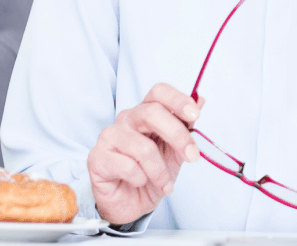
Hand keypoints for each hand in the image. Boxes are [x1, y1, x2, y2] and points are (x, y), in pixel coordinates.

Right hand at [87, 84, 203, 224]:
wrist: (132, 204)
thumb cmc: (152, 173)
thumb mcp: (176, 151)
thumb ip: (186, 127)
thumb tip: (200, 99)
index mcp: (145, 112)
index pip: (158, 92)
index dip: (178, 100)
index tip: (195, 115)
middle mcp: (126, 119)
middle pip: (152, 113)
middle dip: (178, 136)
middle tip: (193, 157)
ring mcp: (109, 136)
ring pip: (143, 148)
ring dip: (160, 171)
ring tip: (164, 183)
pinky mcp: (97, 158)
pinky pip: (127, 166)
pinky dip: (141, 179)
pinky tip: (140, 183)